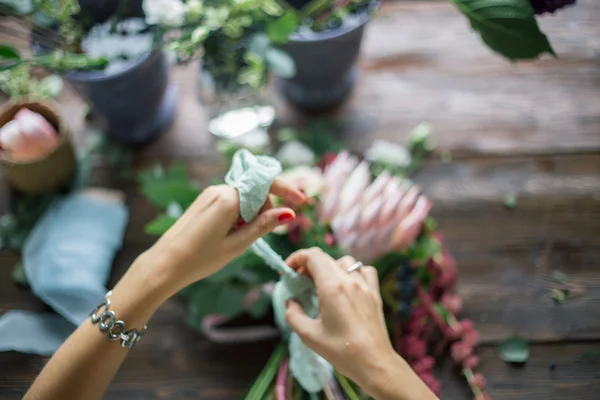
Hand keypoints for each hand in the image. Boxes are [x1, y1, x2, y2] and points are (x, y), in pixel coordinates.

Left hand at [138, 179, 305, 300]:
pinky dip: (239, 215)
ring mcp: (209, 195)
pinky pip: (230, 202)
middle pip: (255, 192)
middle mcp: (219, 190)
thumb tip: (289, 213)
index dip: (285, 190)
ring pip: (243, 198)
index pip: (265, 184)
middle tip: (261, 235)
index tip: (302, 201)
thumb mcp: (238, 245)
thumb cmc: (201, 258)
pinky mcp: (203, 202)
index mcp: (229, 198)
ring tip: (240, 239)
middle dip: (265, 209)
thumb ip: (264, 226)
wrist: (165, 265)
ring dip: (251, 214)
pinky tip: (231, 235)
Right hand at [284, 249, 397, 391]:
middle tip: (300, 281)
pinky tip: (348, 285)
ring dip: (330, 267)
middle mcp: (349, 280)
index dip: (297, 258)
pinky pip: (364, 271)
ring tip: (323, 284)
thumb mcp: (309, 335)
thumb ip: (294, 315)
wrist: (374, 363)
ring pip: (345, 262)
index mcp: (332, 287)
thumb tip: (291, 302)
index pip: (313, 256)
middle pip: (326, 258)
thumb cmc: (341, 351)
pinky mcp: (375, 293)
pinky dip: (353, 272)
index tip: (288, 270)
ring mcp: (365, 285)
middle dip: (309, 265)